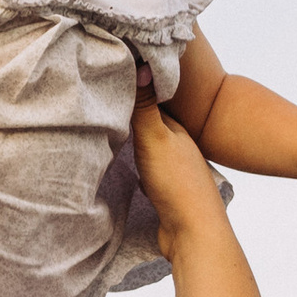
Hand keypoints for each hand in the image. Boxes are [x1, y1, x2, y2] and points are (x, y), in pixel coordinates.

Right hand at [131, 83, 267, 296]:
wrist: (193, 234)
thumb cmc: (177, 184)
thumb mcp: (155, 139)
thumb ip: (145, 106)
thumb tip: (143, 62)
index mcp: (178, 130)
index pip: (153, 101)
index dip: (135, 89)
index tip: (112, 77)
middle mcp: (179, 147)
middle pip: (151, 125)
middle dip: (131, 115)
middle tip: (103, 104)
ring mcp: (175, 171)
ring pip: (149, 149)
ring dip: (133, 142)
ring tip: (110, 132)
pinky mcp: (167, 193)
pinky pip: (147, 171)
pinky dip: (136, 166)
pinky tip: (125, 167)